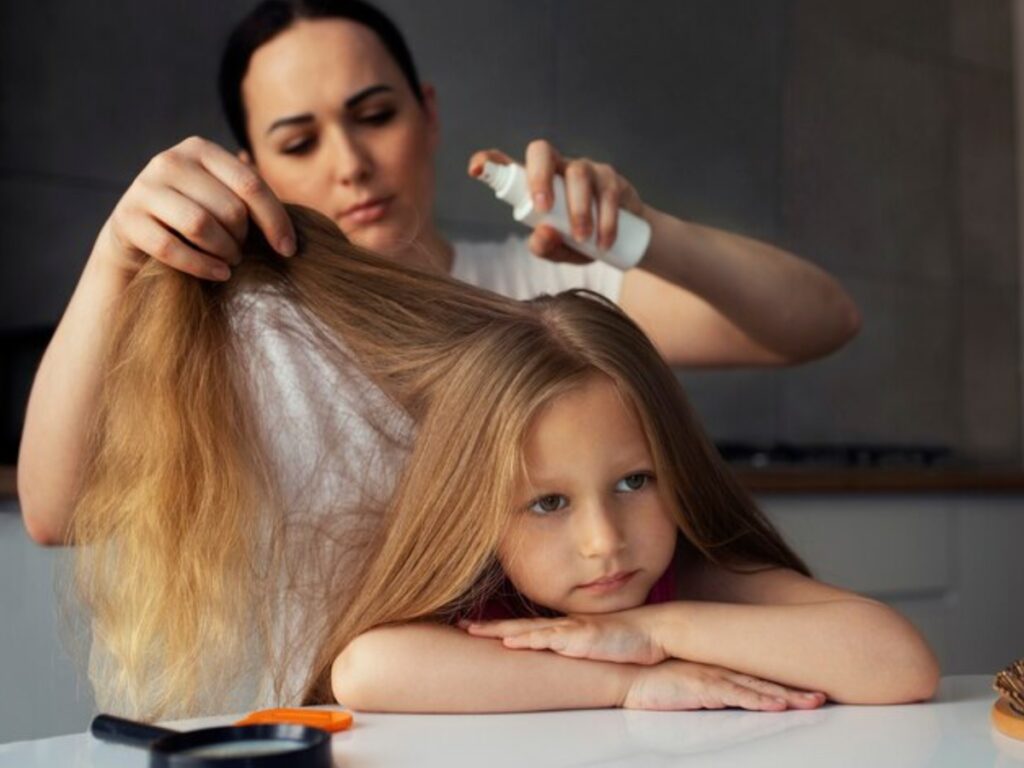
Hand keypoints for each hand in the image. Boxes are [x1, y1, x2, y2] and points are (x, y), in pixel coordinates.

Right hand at [95, 136, 295, 282]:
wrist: (137, 236)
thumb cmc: (197, 220)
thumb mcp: (225, 201)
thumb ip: (253, 201)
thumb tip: (301, 229)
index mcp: (201, 149)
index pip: (251, 185)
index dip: (276, 220)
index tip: (289, 250)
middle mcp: (170, 160)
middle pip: (229, 209)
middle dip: (244, 240)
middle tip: (243, 254)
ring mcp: (144, 187)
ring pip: (201, 226)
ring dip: (224, 252)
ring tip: (230, 262)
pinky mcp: (126, 218)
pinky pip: (171, 247)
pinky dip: (201, 266)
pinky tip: (218, 274)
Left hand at [460, 608, 665, 665]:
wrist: (650, 632)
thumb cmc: (623, 641)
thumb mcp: (591, 646)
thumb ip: (573, 648)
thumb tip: (555, 657)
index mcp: (560, 629)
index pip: (521, 628)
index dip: (495, 627)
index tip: (471, 625)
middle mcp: (560, 627)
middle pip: (515, 626)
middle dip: (486, 626)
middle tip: (459, 625)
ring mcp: (568, 630)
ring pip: (526, 630)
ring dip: (498, 631)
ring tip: (473, 631)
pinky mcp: (580, 638)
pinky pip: (550, 639)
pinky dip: (529, 640)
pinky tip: (512, 642)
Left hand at [468, 140, 644, 262]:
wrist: (624, 241)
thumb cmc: (580, 240)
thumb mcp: (558, 250)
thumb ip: (545, 246)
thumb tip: (543, 233)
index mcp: (535, 183)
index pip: (509, 165)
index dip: (489, 161)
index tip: (475, 170)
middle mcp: (557, 168)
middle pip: (542, 151)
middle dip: (539, 177)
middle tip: (544, 210)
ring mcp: (585, 169)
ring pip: (578, 173)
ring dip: (579, 208)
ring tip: (582, 239)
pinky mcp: (611, 179)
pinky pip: (607, 191)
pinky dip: (606, 218)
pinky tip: (604, 241)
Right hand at [623, 660, 827, 711]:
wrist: (625, 673)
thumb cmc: (648, 678)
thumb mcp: (682, 683)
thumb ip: (702, 688)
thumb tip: (718, 695)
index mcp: (716, 667)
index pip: (755, 674)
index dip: (782, 679)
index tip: (807, 686)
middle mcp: (719, 669)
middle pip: (765, 679)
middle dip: (796, 688)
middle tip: (823, 696)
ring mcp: (713, 677)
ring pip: (759, 687)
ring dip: (788, 696)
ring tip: (814, 702)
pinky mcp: (703, 687)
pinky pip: (738, 695)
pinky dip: (760, 700)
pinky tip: (779, 705)